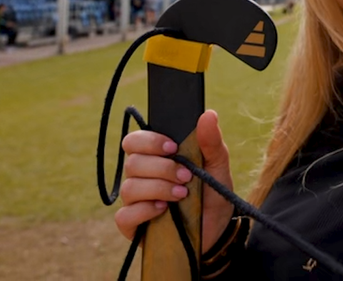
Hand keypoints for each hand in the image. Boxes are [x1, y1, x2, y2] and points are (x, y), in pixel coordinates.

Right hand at [114, 109, 236, 251]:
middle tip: (186, 177)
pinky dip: (144, 210)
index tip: (173, 148)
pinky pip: (125, 215)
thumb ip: (211, 142)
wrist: (218, 229)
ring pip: (130, 187)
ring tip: (182, 194)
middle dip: (162, 168)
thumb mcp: (217, 166)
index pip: (134, 141)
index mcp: (155, 158)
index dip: (149, 141)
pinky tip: (163, 210)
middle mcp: (141, 177)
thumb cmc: (213, 193)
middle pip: (132, 163)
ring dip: (158, 188)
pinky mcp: (132, 225)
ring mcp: (135, 201)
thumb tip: (208, 114)